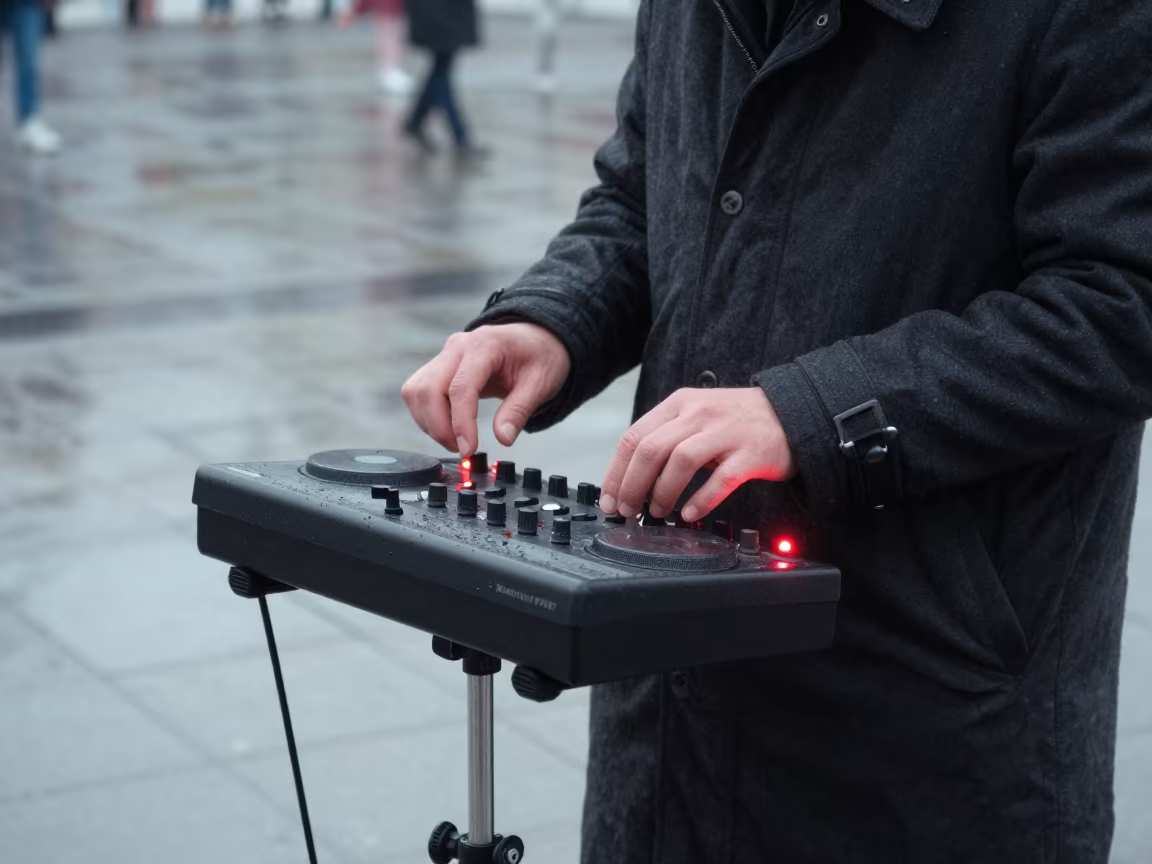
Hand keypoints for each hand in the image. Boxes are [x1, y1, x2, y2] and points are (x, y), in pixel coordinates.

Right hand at [401, 323, 570, 455]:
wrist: (535, 337)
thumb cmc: (539, 355)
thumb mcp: (540, 384)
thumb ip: (518, 411)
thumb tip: (503, 439)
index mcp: (485, 345)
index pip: (460, 388)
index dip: (460, 424)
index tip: (467, 450)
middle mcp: (458, 347)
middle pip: (428, 390)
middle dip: (439, 427)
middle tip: (462, 449)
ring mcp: (445, 355)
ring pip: (416, 392)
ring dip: (429, 422)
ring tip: (455, 440)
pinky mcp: (439, 366)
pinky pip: (418, 392)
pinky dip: (426, 414)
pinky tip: (448, 426)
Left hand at [599, 388, 795, 522]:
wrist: (791, 412)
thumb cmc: (738, 420)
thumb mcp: (696, 414)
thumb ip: (666, 436)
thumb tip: (631, 475)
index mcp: (679, 404)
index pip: (634, 437)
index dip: (616, 472)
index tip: (610, 498)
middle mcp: (699, 413)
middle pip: (652, 450)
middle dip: (633, 486)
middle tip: (629, 511)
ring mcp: (726, 432)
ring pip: (681, 461)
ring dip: (663, 493)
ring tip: (658, 512)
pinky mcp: (751, 454)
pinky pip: (721, 480)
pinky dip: (700, 499)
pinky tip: (689, 513)